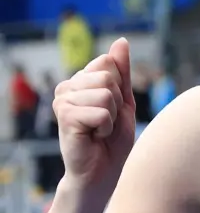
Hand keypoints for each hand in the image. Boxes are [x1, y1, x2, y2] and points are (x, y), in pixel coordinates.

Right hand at [53, 37, 136, 188]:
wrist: (104, 171)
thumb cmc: (113, 139)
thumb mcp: (123, 101)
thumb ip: (122, 72)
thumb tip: (121, 41)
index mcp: (79, 80)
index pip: (108, 62)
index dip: (120, 87)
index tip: (113, 107)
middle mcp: (66, 87)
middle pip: (108, 77)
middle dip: (117, 102)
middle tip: (107, 121)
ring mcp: (62, 101)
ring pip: (106, 93)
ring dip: (112, 116)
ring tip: (100, 129)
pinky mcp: (65, 117)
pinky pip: (101, 111)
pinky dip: (106, 126)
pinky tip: (95, 136)